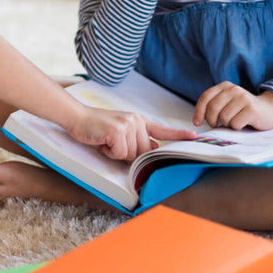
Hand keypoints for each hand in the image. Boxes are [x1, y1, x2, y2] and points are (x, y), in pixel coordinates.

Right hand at [67, 105, 195, 160]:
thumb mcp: (120, 132)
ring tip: (106, 141)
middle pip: (143, 152)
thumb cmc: (97, 128)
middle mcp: (137, 121)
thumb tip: (153, 147)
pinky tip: (102, 142)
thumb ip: (137, 140)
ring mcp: (128, 125)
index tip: (195, 137)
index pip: (162, 130)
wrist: (77, 118)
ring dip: (117, 153)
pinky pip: (120, 154)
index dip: (178, 135)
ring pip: (132, 155)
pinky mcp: (118, 131)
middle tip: (111, 143)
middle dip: (127, 154)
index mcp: (139, 121)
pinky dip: (109, 152)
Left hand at [192, 83, 272, 130]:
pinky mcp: (251, 109)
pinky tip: (243, 124)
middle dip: (211, 121)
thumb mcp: (227, 102)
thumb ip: (214, 105)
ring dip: (227, 124)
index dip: (199, 111)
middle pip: (213, 108)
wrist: (269, 110)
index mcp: (225, 86)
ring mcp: (243, 98)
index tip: (197, 122)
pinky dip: (237, 128)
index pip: (205, 97)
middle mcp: (234, 89)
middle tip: (217, 125)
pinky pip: (235, 124)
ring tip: (235, 121)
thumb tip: (197, 120)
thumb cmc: (243, 109)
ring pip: (224, 118)